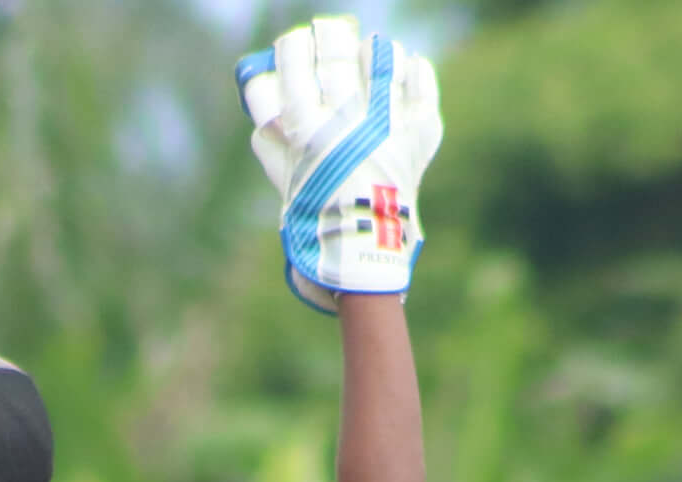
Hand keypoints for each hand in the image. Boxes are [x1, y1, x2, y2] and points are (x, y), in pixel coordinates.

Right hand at [237, 16, 442, 312]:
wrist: (361, 249)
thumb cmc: (314, 212)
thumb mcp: (282, 174)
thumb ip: (269, 135)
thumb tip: (261, 93)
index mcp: (307, 129)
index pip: (294, 63)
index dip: (293, 46)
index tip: (295, 42)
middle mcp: (346, 120)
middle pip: (334, 56)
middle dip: (328, 38)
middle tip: (327, 32)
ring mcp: (388, 124)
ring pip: (381, 62)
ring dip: (372, 50)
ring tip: (369, 49)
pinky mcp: (419, 133)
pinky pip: (420, 86)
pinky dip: (414, 70)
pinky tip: (407, 63)